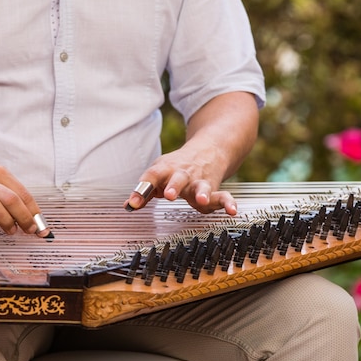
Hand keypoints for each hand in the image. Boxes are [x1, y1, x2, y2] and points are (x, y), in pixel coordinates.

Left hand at [124, 92, 258, 215]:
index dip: (142, 189)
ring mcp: (200, 181)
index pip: (152, 176)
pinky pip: (223, 196)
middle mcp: (183, 174)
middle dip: (173, 187)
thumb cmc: (176, 167)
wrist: (207, 149)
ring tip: (201, 200)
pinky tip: (233, 211)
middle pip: (178, 179)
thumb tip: (128, 206)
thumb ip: (144, 192)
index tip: (133, 203)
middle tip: (168, 195)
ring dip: (201, 193)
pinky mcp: (214, 189)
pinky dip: (228, 203)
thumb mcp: (158, 174)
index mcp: (165, 169)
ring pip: (201, 186)